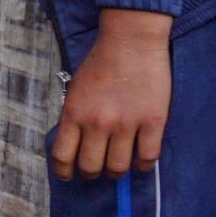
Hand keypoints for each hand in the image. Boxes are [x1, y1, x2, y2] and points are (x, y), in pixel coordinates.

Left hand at [52, 9, 171, 179]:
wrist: (131, 41)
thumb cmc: (100, 62)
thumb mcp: (74, 90)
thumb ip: (74, 117)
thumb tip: (75, 145)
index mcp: (73, 114)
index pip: (62, 157)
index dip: (64, 172)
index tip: (68, 175)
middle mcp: (97, 123)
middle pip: (91, 167)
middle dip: (92, 173)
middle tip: (97, 169)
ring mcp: (126, 124)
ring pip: (118, 167)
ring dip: (117, 172)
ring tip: (118, 166)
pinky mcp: (153, 121)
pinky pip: (148, 157)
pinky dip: (143, 165)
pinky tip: (140, 160)